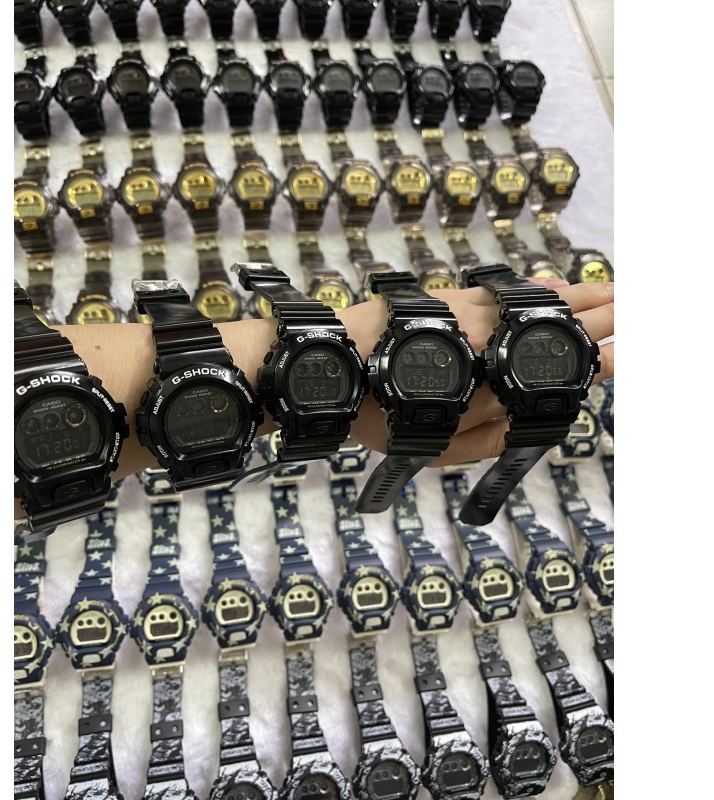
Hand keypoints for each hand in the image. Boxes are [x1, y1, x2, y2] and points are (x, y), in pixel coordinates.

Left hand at [345, 279, 613, 466]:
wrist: (330, 368)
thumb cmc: (378, 415)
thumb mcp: (438, 449)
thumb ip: (491, 438)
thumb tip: (531, 421)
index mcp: (498, 381)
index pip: (564, 367)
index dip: (603, 360)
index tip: (629, 353)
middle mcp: (493, 338)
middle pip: (562, 324)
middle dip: (606, 317)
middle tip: (638, 311)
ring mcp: (474, 310)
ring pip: (539, 300)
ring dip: (583, 295)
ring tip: (615, 292)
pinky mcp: (451, 294)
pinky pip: (507, 290)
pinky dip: (539, 289)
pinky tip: (554, 285)